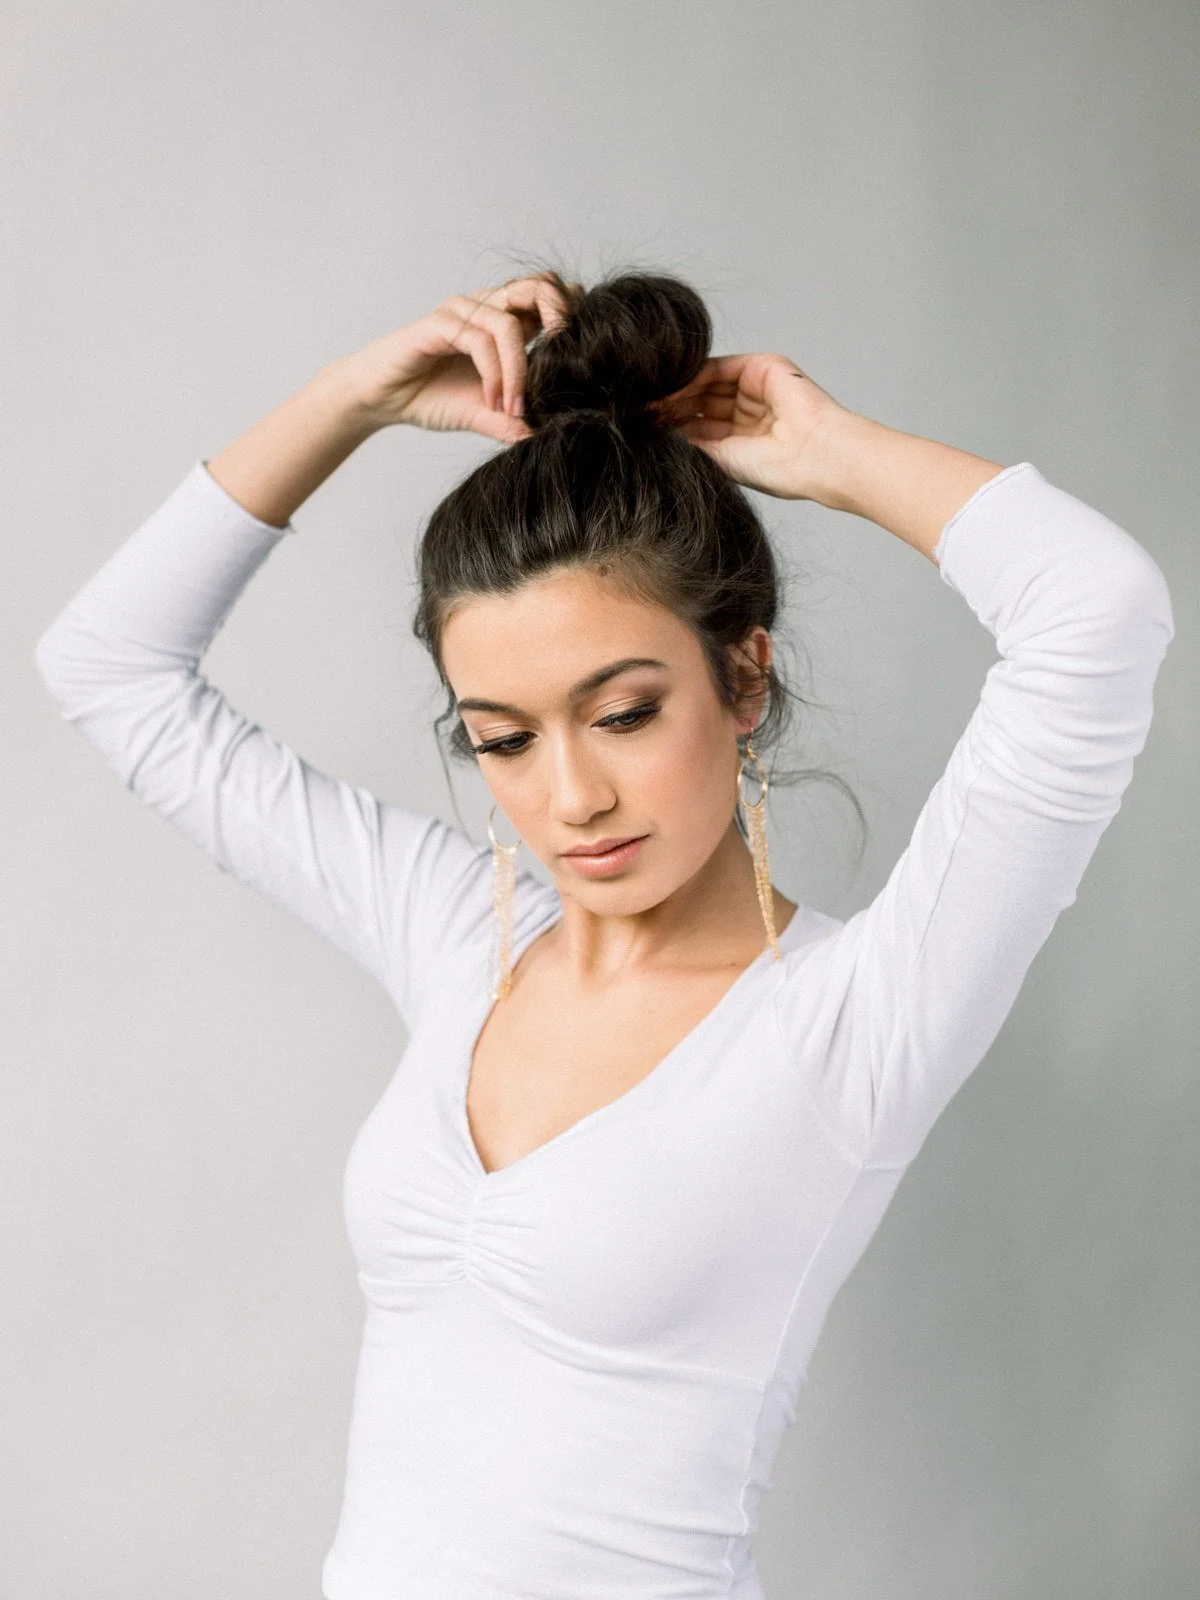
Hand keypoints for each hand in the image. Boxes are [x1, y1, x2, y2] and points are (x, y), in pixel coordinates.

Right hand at [338, 273, 580, 442]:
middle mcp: (485, 307)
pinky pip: (479, 339)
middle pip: (538, 286)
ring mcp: (461, 311)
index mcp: (503, 320)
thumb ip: (514, 421)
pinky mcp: (439, 323)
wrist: (382, 401)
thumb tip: (546, 437)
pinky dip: (494, 373)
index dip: (569, 317)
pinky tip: (493, 401)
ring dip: (519, 371)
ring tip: (513, 408)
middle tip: (565, 363)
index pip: (548, 297)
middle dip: (559, 319)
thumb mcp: (484, 415)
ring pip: (509, 323)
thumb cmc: (430, 398)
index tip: (578, 359)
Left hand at [647, 352, 853, 501]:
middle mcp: (748, 412)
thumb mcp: (722, 460)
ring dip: (675, 392)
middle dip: (669, 407)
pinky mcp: (762, 366)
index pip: (698, 424)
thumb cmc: (777, 471)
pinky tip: (668, 391)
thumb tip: (657, 436)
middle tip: (638, 412)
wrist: (813, 456)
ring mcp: (755, 388)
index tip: (641, 429)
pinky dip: (691, 377)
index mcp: (743, 439)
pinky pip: (717, 368)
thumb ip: (693, 443)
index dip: (671, 425)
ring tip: (648, 404)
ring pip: (705, 384)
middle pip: (698, 401)